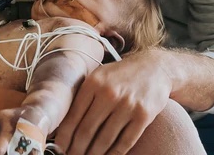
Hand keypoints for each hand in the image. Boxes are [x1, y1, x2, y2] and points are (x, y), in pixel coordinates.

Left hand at [56, 50, 171, 154]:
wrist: (153, 67)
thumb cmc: (120, 75)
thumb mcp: (99, 76)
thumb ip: (84, 95)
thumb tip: (65, 121)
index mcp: (93, 82)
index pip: (74, 114)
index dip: (65, 135)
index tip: (60, 146)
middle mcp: (108, 93)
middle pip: (87, 130)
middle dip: (77, 148)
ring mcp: (127, 104)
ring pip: (105, 139)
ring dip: (94, 154)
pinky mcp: (143, 115)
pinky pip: (125, 142)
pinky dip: (114, 154)